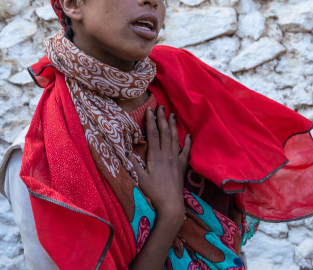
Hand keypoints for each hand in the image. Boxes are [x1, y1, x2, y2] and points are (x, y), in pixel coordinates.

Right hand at [132, 106, 190, 222]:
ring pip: (175, 139)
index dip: (151, 121)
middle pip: (164, 133)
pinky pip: (186, 151)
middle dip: (162, 119)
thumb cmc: (154, 193)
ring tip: (172, 115)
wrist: (171, 205)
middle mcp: (167, 155)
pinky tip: (188, 135)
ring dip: (173, 126)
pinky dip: (187, 142)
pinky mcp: (182, 167)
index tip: (150, 110)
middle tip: (161, 106)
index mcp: (156, 156)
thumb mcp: (140, 179)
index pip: (153, 134)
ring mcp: (176, 160)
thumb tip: (124, 150)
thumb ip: (132, 164)